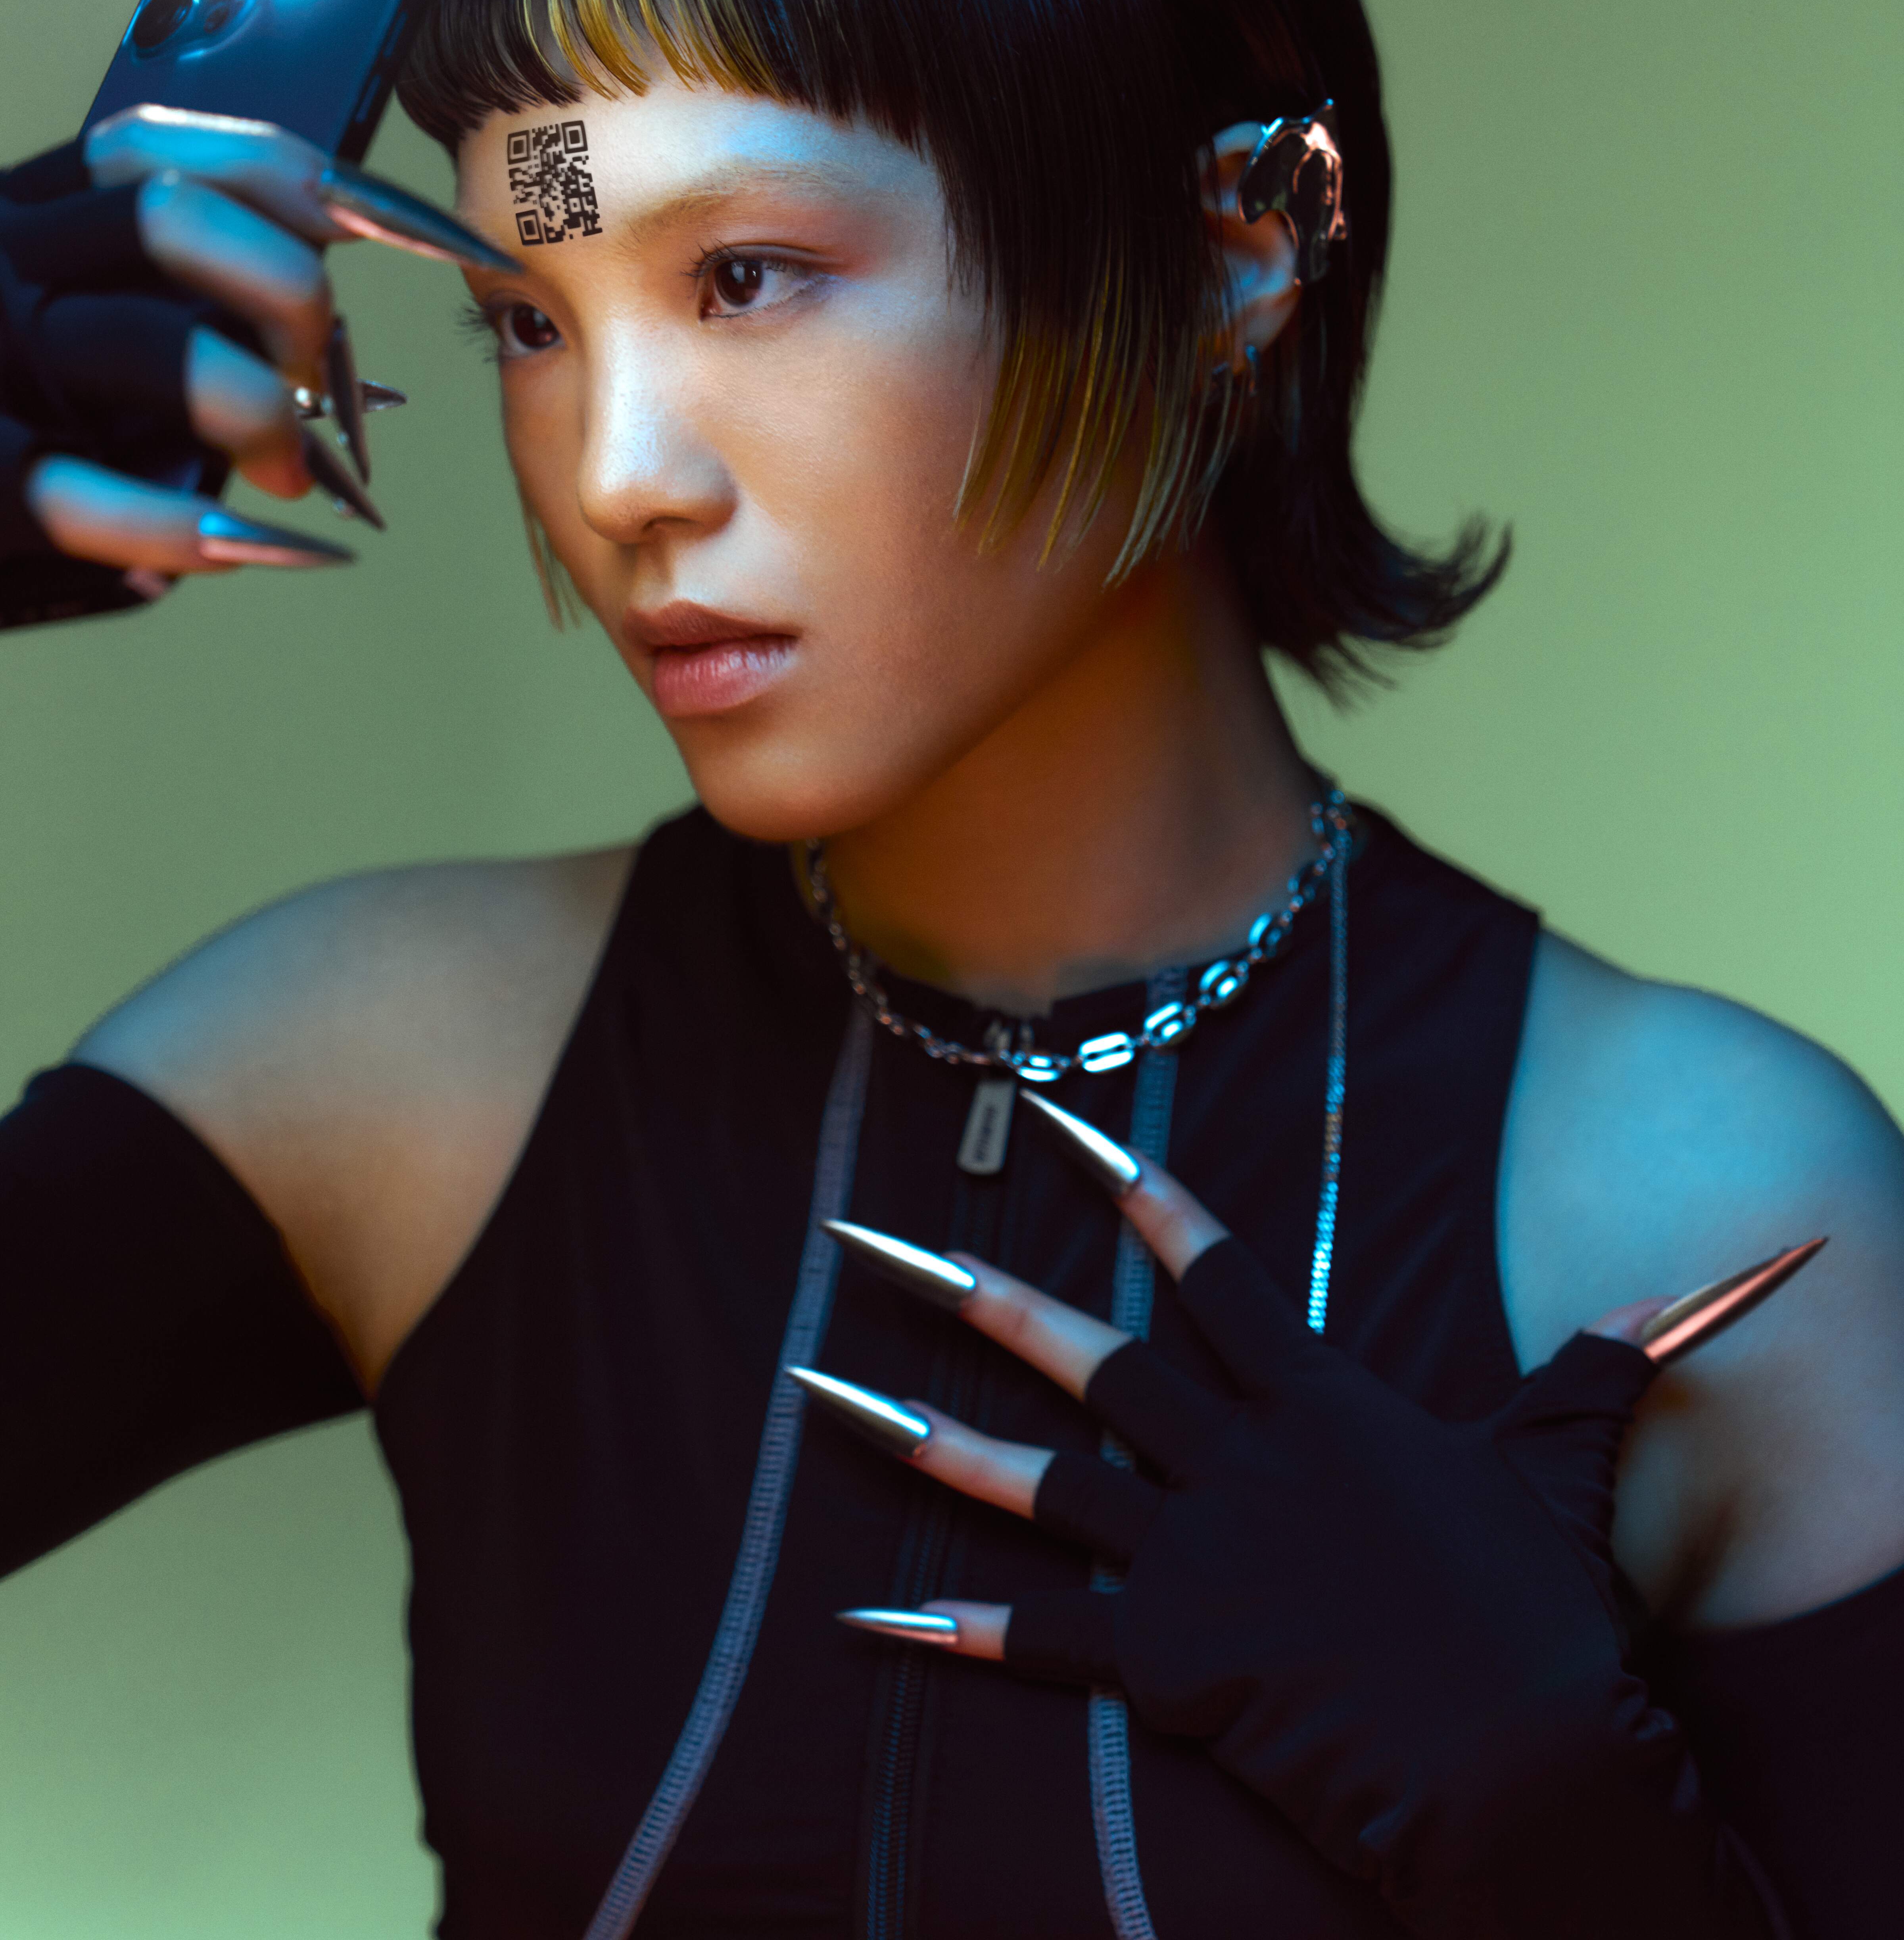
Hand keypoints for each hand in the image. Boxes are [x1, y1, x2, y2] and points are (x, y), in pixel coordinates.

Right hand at [0, 105, 508, 583]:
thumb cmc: (8, 401)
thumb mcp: (71, 316)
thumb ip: (171, 302)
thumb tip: (338, 354)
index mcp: (35, 213)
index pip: (189, 151)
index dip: (327, 182)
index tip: (446, 239)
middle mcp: (3, 262)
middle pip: (175, 219)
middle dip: (290, 296)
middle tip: (327, 382)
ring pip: (156, 350)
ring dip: (264, 414)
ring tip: (299, 478)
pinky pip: (83, 497)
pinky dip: (194, 533)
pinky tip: (273, 551)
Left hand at [799, 1118, 1810, 1935]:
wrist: (1523, 1758)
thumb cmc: (1542, 1611)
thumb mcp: (1565, 1472)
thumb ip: (1604, 1368)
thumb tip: (1693, 1294)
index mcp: (1315, 1403)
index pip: (1208, 1264)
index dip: (1133, 1186)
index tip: (1057, 1119)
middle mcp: (1235, 1463)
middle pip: (1086, 1357)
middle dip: (971, 1292)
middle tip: (865, 1238)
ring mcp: (1194, 1561)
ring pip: (1036, 1484)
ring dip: (925, 1441)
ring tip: (825, 1398)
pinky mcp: (1169, 1664)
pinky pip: (1040, 1643)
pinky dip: (951, 1636)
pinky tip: (864, 1618)